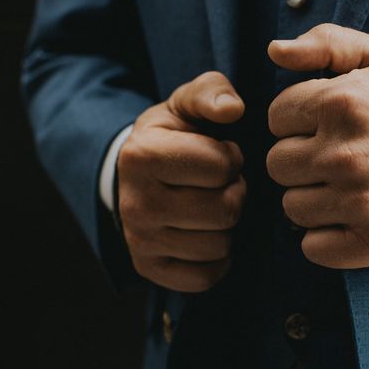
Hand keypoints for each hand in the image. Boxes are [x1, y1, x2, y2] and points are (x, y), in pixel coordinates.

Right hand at [117, 71, 246, 291]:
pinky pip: (207, 277)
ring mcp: (139, 240)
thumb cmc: (176, 133)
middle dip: (233, 193)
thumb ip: (213, 92)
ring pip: (219, 245)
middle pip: (224, 210)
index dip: (230, 158)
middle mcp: (135, 203)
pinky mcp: (149, 269)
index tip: (219, 154)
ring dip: (227, 226)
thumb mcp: (188, 103)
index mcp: (142, 154)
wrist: (138, 173)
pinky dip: (217, 259)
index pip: (220, 165)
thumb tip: (233, 109)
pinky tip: (205, 233)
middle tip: (219, 184)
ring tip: (211, 205)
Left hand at [265, 23, 368, 268]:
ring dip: (313, 197)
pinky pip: (313, 248)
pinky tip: (350, 218)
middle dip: (302, 158)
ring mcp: (359, 202)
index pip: (276, 117)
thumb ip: (326, 44)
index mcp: (341, 103)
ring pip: (292, 206)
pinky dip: (326, 238)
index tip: (326, 124)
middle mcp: (345, 154)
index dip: (299, 119)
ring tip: (347, 186)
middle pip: (278, 164)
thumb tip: (275, 50)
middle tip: (336, 156)